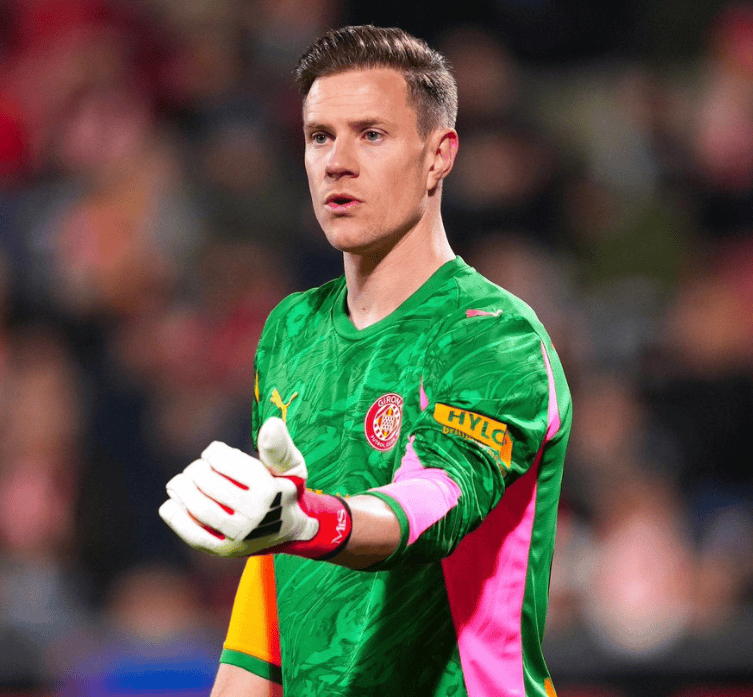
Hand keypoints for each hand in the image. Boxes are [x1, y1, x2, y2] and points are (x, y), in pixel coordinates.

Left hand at [159, 418, 351, 558]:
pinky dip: (176, 518)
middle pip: (209, 484)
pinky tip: (170, 504)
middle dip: (196, 470)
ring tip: (179, 483)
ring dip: (181, 490)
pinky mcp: (225, 550)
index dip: (213, 453)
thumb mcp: (290, 466)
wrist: (291, 530)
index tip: (213, 454)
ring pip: (199, 508)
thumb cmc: (284, 489)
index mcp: (268, 489)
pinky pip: (194, 535)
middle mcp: (253, 514)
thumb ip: (278, 446)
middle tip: (196, 469)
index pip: (225, 462)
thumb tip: (271, 424)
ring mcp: (238, 535)